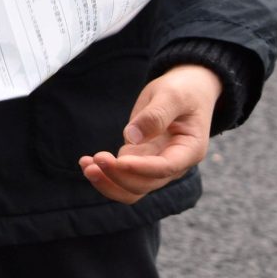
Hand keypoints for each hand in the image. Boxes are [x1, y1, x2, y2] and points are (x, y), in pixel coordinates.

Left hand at [78, 65, 220, 203]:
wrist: (187, 89)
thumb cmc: (184, 90)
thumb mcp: (173, 94)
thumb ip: (156, 115)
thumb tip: (131, 137)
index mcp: (189, 150)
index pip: (165, 168)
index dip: (141, 168)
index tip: (118, 161)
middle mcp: (174, 164)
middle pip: (146, 184)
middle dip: (119, 176)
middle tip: (96, 158)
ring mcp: (156, 164)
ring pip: (132, 188)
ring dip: (108, 182)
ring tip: (86, 166)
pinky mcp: (141, 159)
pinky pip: (123, 176)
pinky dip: (105, 173)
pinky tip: (86, 161)